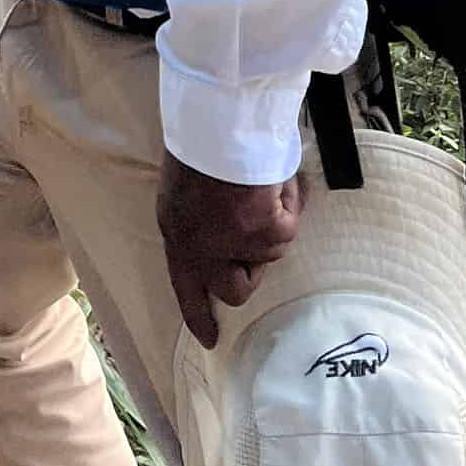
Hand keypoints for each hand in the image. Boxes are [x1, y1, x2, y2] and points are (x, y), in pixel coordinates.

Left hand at [157, 150, 304, 350]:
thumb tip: (231, 230)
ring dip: (271, 229)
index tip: (210, 340)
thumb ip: (200, 217)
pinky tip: (276, 181)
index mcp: (176, 233)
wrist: (219, 124)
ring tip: (261, 188)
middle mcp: (201, 249)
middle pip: (236, 290)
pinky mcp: (264, 233)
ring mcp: (234, 245)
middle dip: (251, 270)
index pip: (184, 288)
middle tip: (257, 233)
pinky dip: (288, 206)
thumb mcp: (185, 187)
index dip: (198, 315)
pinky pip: (287, 229)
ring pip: (268, 258)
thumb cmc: (199, 144)